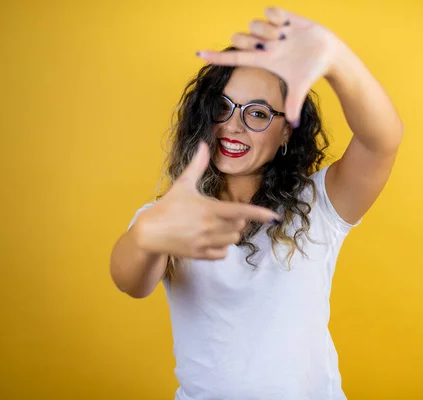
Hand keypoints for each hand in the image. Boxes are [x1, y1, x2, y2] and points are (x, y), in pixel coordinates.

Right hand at [134, 142, 280, 259]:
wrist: (149, 232)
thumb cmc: (167, 206)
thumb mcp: (183, 184)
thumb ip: (197, 165)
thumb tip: (203, 144)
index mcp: (209, 209)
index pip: (241, 211)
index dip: (260, 214)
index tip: (273, 216)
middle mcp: (210, 228)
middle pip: (240, 226)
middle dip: (237, 219)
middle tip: (223, 213)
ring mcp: (205, 243)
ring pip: (233, 240)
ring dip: (231, 233)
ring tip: (216, 225)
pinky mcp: (200, 255)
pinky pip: (223, 254)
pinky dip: (222, 247)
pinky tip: (211, 238)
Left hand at [196, 7, 339, 126]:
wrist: (329, 54)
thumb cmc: (313, 71)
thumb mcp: (301, 87)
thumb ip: (295, 104)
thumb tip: (294, 125)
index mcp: (263, 60)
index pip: (234, 59)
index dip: (216, 57)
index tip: (198, 54)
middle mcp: (263, 45)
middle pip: (238, 38)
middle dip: (248, 41)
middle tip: (270, 46)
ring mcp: (271, 30)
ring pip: (254, 24)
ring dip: (267, 30)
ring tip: (284, 37)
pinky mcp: (281, 17)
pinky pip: (268, 11)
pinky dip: (276, 17)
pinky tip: (287, 24)